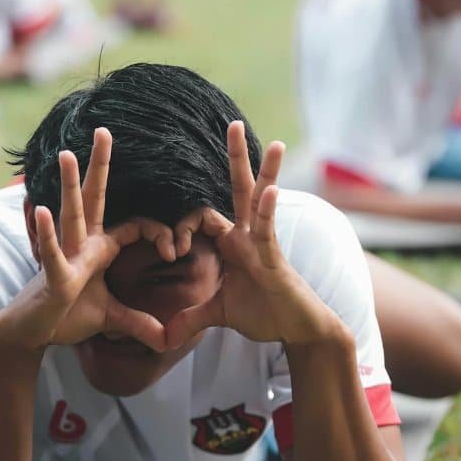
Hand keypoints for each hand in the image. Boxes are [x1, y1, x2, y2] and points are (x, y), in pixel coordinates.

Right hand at [0, 128, 173, 352]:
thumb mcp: (111, 319)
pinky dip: (46, 233)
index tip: (175, 250)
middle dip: (100, 165)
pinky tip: (40, 207)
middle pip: (94, 198)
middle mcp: (81, 245)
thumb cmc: (65, 316)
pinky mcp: (53, 278)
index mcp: (98, 248)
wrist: (31, 334)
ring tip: (68, 155)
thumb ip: (139, 323)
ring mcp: (65, 258)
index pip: (134, 226)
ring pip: (70, 215)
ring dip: (69, 186)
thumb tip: (167, 339)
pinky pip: (50, 253)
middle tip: (104, 130)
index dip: (159, 232)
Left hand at [165, 122, 343, 348]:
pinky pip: (268, 231)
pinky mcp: (275, 260)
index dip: (181, 227)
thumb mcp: (216, 315)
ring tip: (276, 144)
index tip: (171, 251)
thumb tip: (164, 337)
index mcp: (232, 243)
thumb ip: (190, 319)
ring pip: (261, 202)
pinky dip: (268, 212)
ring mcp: (264, 245)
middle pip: (239, 189)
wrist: (296, 332)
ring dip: (266, 172)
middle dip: (236, 157)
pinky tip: (270, 191)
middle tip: (233, 123)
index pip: (202, 217)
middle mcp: (248, 236)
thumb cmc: (264, 315)